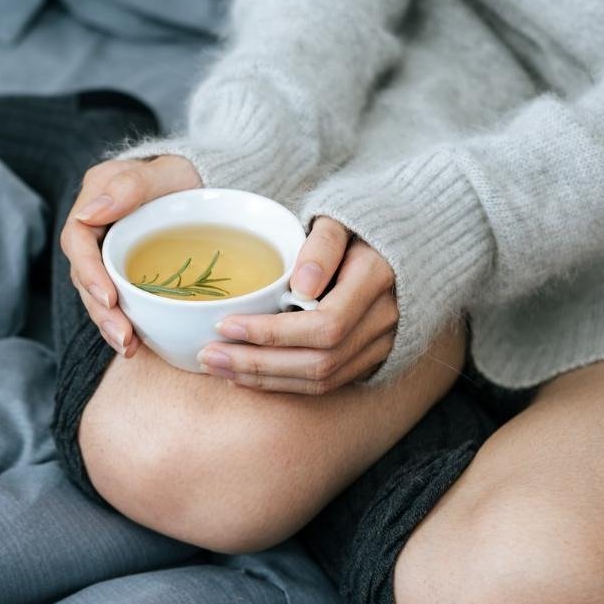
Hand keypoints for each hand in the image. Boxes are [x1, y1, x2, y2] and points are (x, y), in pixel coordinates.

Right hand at [60, 155, 201, 355]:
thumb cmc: (182, 174)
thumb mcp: (164, 172)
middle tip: (122, 336)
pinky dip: (124, 321)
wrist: (200, 187)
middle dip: (100, 309)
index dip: (88, 271)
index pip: (77, 240)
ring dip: (109, 323)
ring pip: (97, 292)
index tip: (108, 297)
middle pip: (84, 275)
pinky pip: (117, 299)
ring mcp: (106, 252)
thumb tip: (89, 214)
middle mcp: (93, 230)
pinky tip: (137, 343)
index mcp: (94, 201)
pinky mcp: (122, 271)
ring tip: (128, 347)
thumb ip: (130, 187)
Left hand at [197, 218, 397, 393]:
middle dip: (257, 364)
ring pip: (321, 380)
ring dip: (264, 380)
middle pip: (319, 361)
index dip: (272, 333)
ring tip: (217, 368)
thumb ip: (322, 246)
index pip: (324, 324)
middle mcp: (384, 319)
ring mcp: (381, 344)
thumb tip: (301, 285)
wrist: (395, 245)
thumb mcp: (337, 219)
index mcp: (377, 280)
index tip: (225, 325)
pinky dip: (282, 384)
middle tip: (208, 356)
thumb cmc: (354, 228)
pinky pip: (326, 384)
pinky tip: (245, 376)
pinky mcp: (370, 360)